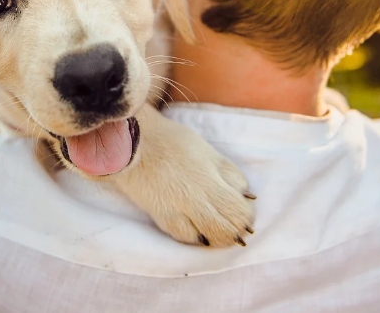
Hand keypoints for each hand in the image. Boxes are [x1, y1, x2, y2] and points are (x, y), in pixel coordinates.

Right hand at [109, 105, 255, 246]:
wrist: (133, 143)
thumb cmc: (171, 141)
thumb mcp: (207, 151)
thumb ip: (227, 173)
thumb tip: (246, 195)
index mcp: (213, 176)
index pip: (240, 206)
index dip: (246, 214)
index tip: (244, 213)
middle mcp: (200, 195)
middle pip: (229, 225)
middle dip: (237, 230)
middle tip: (236, 229)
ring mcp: (181, 208)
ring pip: (211, 235)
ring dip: (220, 238)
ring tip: (220, 235)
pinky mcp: (162, 216)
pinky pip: (186, 236)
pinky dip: (196, 238)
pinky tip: (198, 234)